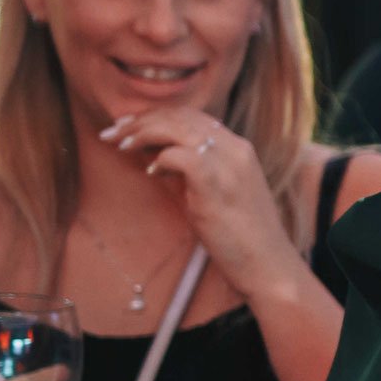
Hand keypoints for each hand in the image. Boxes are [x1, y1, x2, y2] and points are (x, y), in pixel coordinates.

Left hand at [100, 108, 301, 302]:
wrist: (267, 264)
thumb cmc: (242, 236)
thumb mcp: (219, 193)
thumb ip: (195, 171)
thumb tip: (157, 157)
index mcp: (240, 148)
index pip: (193, 117)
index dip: (157, 116)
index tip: (129, 127)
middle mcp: (236, 149)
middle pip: (180, 116)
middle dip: (141, 120)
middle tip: (112, 132)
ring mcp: (228, 164)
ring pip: (176, 128)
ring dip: (141, 133)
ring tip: (119, 144)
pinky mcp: (216, 182)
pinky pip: (177, 154)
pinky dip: (158, 159)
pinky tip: (150, 172)